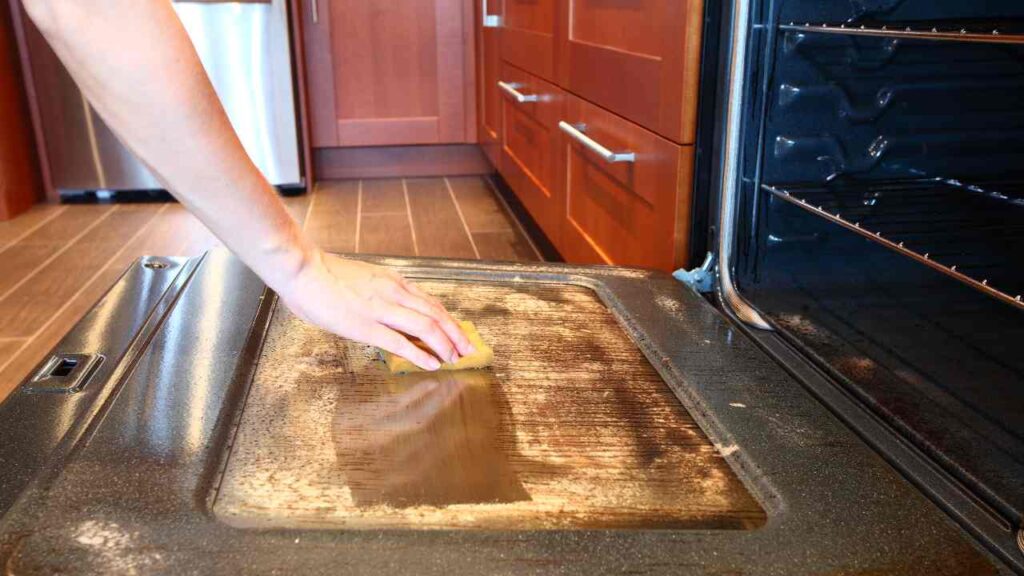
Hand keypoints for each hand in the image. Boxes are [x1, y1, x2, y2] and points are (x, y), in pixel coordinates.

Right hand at [277, 250, 473, 369]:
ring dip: (444, 344)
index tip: (459, 333)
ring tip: (454, 358)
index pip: (431, 303)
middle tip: (467, 349)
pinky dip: (420, 354)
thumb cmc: (324, 275)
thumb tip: (388, 311)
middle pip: (436, 314)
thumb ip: (379, 293)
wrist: (302, 269)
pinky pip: (400, 342)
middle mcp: (393, 292)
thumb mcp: (363, 279)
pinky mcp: (366, 326)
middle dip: (455, 334)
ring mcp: (381, 309)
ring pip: (426, 326)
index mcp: (393, 282)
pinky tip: (431, 363)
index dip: (448, 321)